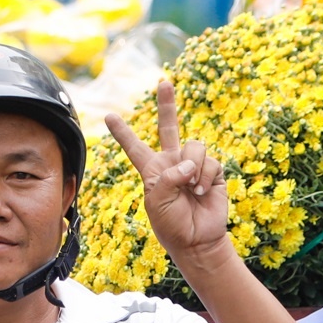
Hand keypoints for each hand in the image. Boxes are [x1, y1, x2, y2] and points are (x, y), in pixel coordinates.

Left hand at [106, 81, 229, 266]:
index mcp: (153, 170)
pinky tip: (201, 192)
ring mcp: (194, 165)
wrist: (197, 239)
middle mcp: (173, 163)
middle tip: (164, 83)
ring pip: (194, 146)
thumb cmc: (172, 224)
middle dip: (167, 105)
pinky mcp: (213, 171)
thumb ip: (168, 177)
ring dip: (193, 167)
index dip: (123, 133)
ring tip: (190, 188)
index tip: (109, 116)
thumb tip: (189, 163)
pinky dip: (204, 177)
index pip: (135, 147)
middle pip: (169, 127)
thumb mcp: (157, 201)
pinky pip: (210, 162)